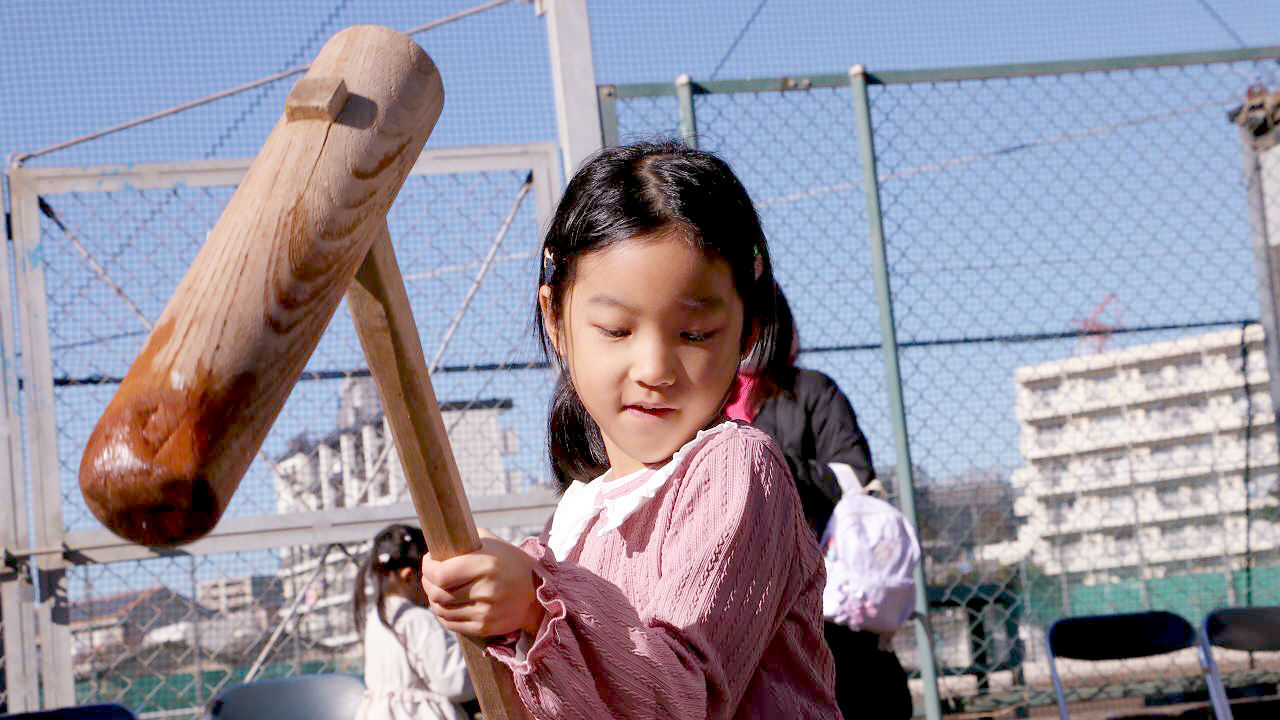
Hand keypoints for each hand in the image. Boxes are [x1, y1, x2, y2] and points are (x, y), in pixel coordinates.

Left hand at [421, 528, 545, 637]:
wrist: (537, 593)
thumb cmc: (510, 563)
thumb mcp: (492, 544)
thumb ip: (466, 542)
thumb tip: (439, 544)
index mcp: (485, 565)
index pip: (440, 573)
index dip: (427, 568)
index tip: (429, 561)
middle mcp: (486, 590)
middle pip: (437, 593)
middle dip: (427, 584)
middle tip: (430, 577)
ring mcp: (486, 612)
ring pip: (441, 610)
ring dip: (434, 600)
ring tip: (438, 591)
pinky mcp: (485, 627)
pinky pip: (451, 624)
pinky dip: (443, 615)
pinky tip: (446, 605)